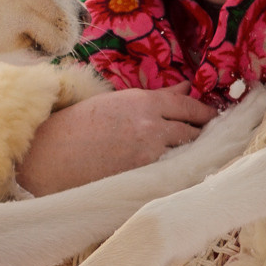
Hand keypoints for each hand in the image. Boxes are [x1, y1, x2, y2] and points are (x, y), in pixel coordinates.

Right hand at [16, 84, 217, 195]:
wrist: (51, 154)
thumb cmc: (79, 125)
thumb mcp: (118, 102)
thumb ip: (154, 98)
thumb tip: (184, 89)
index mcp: (145, 102)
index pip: (189, 106)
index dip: (205, 113)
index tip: (214, 118)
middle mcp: (152, 126)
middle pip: (193, 131)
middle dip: (203, 135)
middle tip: (212, 139)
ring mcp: (149, 153)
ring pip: (185, 153)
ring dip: (192, 154)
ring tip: (199, 157)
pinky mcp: (142, 176)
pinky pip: (171, 173)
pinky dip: (177, 171)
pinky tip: (180, 173)